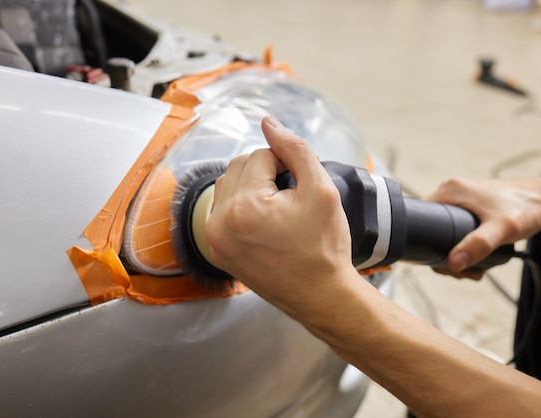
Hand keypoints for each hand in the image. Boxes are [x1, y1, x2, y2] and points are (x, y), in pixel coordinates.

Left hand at [205, 116, 357, 317]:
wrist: (320, 296)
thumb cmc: (325, 248)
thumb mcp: (321, 190)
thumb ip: (294, 149)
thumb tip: (269, 122)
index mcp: (244, 206)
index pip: (261, 156)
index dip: (287, 165)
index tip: (301, 189)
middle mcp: (220, 222)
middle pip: (239, 167)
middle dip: (267, 173)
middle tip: (292, 197)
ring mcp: (215, 239)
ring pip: (229, 186)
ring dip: (252, 187)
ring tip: (280, 209)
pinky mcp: (218, 250)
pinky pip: (223, 210)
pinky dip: (243, 207)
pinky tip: (266, 221)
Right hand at [426, 177, 540, 278]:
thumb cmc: (524, 209)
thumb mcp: (500, 230)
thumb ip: (477, 246)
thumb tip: (452, 265)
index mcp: (449, 191)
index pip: (419, 218)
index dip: (423, 243)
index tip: (441, 263)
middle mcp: (450, 192)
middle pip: (430, 229)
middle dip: (444, 255)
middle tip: (463, 272)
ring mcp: (459, 199)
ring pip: (443, 232)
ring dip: (455, 254)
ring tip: (475, 269)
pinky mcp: (469, 206)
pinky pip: (454, 229)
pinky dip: (462, 245)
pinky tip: (476, 258)